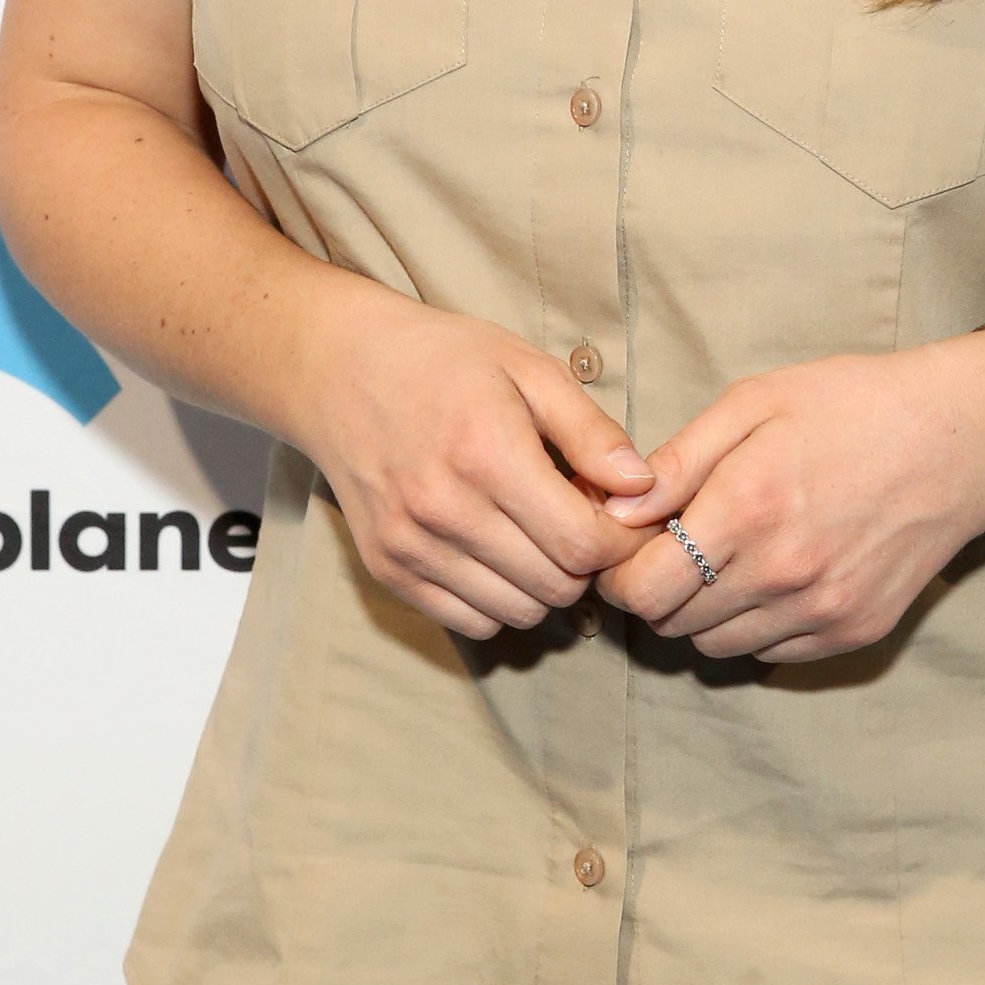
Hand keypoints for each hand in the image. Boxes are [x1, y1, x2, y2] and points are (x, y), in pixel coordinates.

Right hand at [306, 287, 653, 641]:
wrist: (340, 369)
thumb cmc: (445, 361)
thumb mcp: (528, 370)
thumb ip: (591, 431)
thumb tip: (644, 487)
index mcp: (486, 452)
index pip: (583, 543)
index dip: (622, 541)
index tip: (625, 518)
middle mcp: (444, 508)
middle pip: (558, 586)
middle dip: (588, 563)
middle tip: (583, 522)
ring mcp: (410, 545)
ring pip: (519, 612)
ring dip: (546, 585)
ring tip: (539, 534)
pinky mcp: (387, 569)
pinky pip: (471, 622)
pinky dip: (501, 600)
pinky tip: (499, 553)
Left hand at [595, 332, 984, 665]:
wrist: (958, 440)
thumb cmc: (851, 406)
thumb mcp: (755, 403)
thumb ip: (678, 461)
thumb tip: (614, 510)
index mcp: (748, 507)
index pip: (642, 588)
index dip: (617, 571)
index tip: (626, 546)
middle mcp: (782, 572)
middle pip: (671, 623)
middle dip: (655, 590)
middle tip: (672, 547)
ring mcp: (821, 609)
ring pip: (716, 645)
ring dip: (702, 612)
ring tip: (723, 558)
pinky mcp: (853, 630)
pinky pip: (770, 653)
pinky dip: (754, 624)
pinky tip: (771, 575)